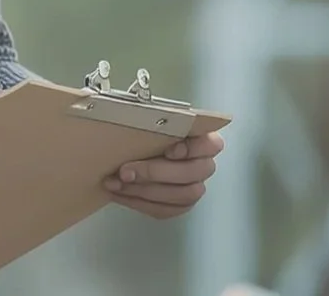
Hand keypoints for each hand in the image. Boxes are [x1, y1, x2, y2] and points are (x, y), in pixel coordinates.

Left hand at [104, 131, 224, 218]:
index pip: (211, 145)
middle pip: (192, 173)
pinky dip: (139, 203)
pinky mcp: (180, 205)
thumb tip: (138, 120)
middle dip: (155, 173)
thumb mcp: (152, 123)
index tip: (168, 150)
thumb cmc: (149, 134)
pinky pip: (164, 210)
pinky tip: (120, 194)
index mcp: (203, 140)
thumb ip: (153, 123)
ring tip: (117, 183)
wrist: (137, 154)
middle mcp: (204, 165)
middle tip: (126, 171)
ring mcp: (194, 187)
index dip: (191, 149)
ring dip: (144, 190)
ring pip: (180, 196)